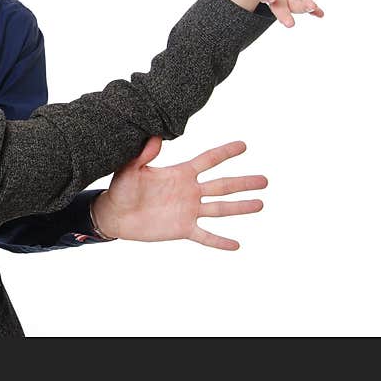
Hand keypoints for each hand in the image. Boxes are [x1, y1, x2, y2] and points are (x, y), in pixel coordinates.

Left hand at [91, 137, 266, 249]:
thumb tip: (155, 135)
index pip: (207, 160)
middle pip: (222, 185)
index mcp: (180, 174)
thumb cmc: (122, 188)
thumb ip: (144, 154)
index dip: (225, 153)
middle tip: (265, 180)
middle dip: (243, 182)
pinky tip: (236, 245)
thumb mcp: (131, 169)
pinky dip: (220, 241)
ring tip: (261, 204)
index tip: (243, 146)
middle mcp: (189, 191)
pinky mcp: (183, 229)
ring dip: (240, 207)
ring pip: (220, 208)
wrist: (115, 214)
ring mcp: (188, 210)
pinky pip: (205, 236)